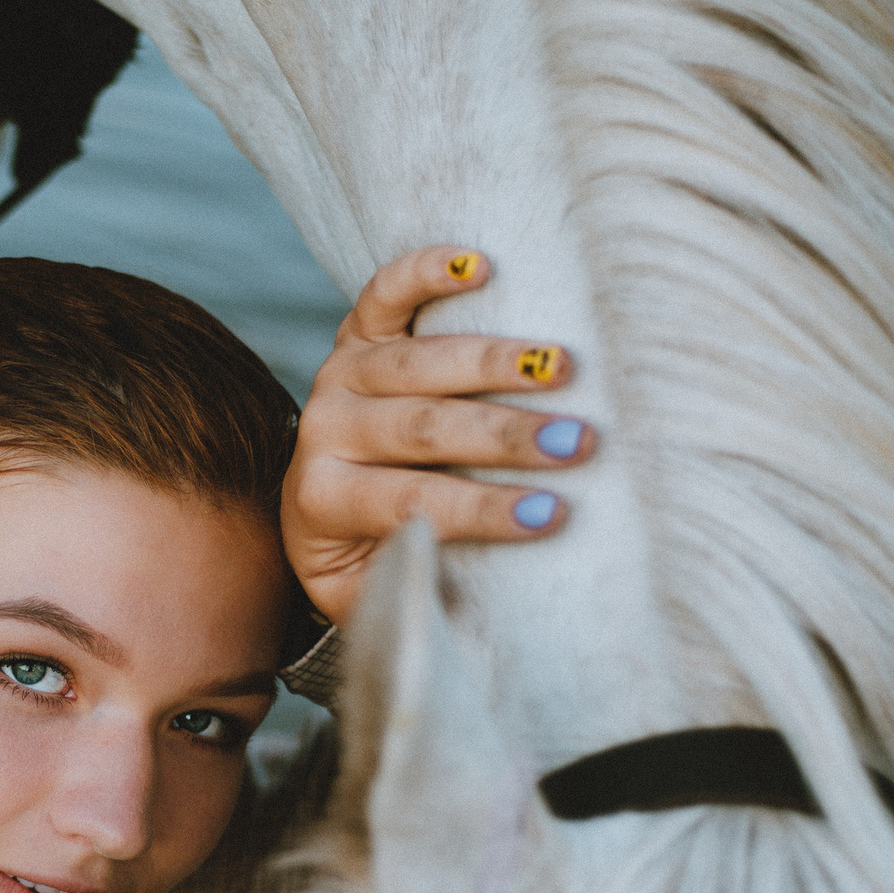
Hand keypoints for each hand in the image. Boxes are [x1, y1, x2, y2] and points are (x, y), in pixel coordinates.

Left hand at [283, 245, 592, 629]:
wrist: (312, 505)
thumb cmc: (366, 557)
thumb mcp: (371, 595)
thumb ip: (410, 598)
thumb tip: (473, 628)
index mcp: (323, 502)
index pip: (413, 503)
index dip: (483, 511)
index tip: (553, 515)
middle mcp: (322, 431)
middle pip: (422, 429)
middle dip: (506, 438)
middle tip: (582, 442)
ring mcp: (338, 375)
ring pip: (416, 364)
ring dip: (495, 363)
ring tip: (565, 367)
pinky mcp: (354, 333)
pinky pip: (385, 294)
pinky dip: (426, 273)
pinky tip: (479, 264)